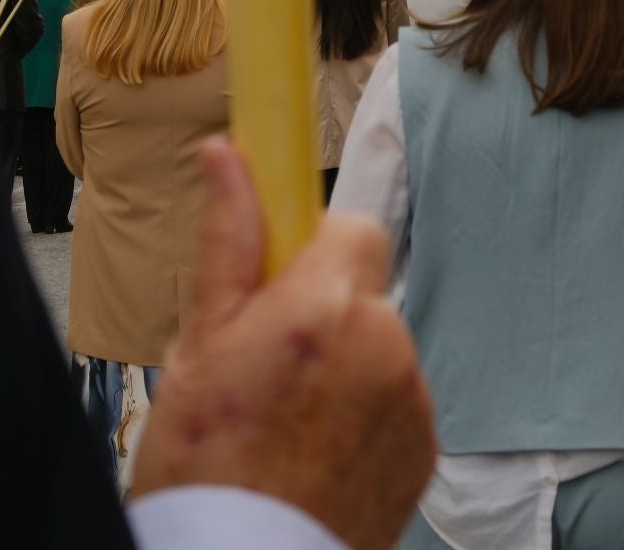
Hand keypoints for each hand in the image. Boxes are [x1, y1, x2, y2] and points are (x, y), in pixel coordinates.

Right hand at [133, 141, 434, 549]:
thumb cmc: (209, 467)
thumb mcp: (198, 345)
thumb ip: (229, 242)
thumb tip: (228, 157)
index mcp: (326, 308)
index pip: (350, 225)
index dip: (309, 245)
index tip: (280, 261)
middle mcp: (384, 345)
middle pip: (360, 289)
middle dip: (317, 309)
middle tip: (262, 359)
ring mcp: (411, 400)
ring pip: (376, 346)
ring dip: (341, 364)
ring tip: (284, 416)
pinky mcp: (424, 447)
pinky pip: (394, 400)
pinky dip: (362, 413)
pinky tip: (313, 447)